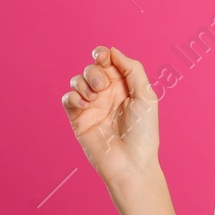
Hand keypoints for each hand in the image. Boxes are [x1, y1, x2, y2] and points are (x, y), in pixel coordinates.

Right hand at [61, 45, 159, 184]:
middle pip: (92, 68)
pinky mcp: (78, 118)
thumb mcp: (146, 96)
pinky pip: (68, 98)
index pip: (108, 61)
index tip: (103, 57)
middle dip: (94, 71)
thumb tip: (113, 51)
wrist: (130, 163)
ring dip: (83, 83)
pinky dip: (74, 97)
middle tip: (103, 87)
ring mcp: (92, 106)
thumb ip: (133, 70)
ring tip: (94, 98)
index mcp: (124, 86)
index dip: (102, 54)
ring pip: (77, 80)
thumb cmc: (143, 132)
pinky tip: (85, 106)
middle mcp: (107, 94)